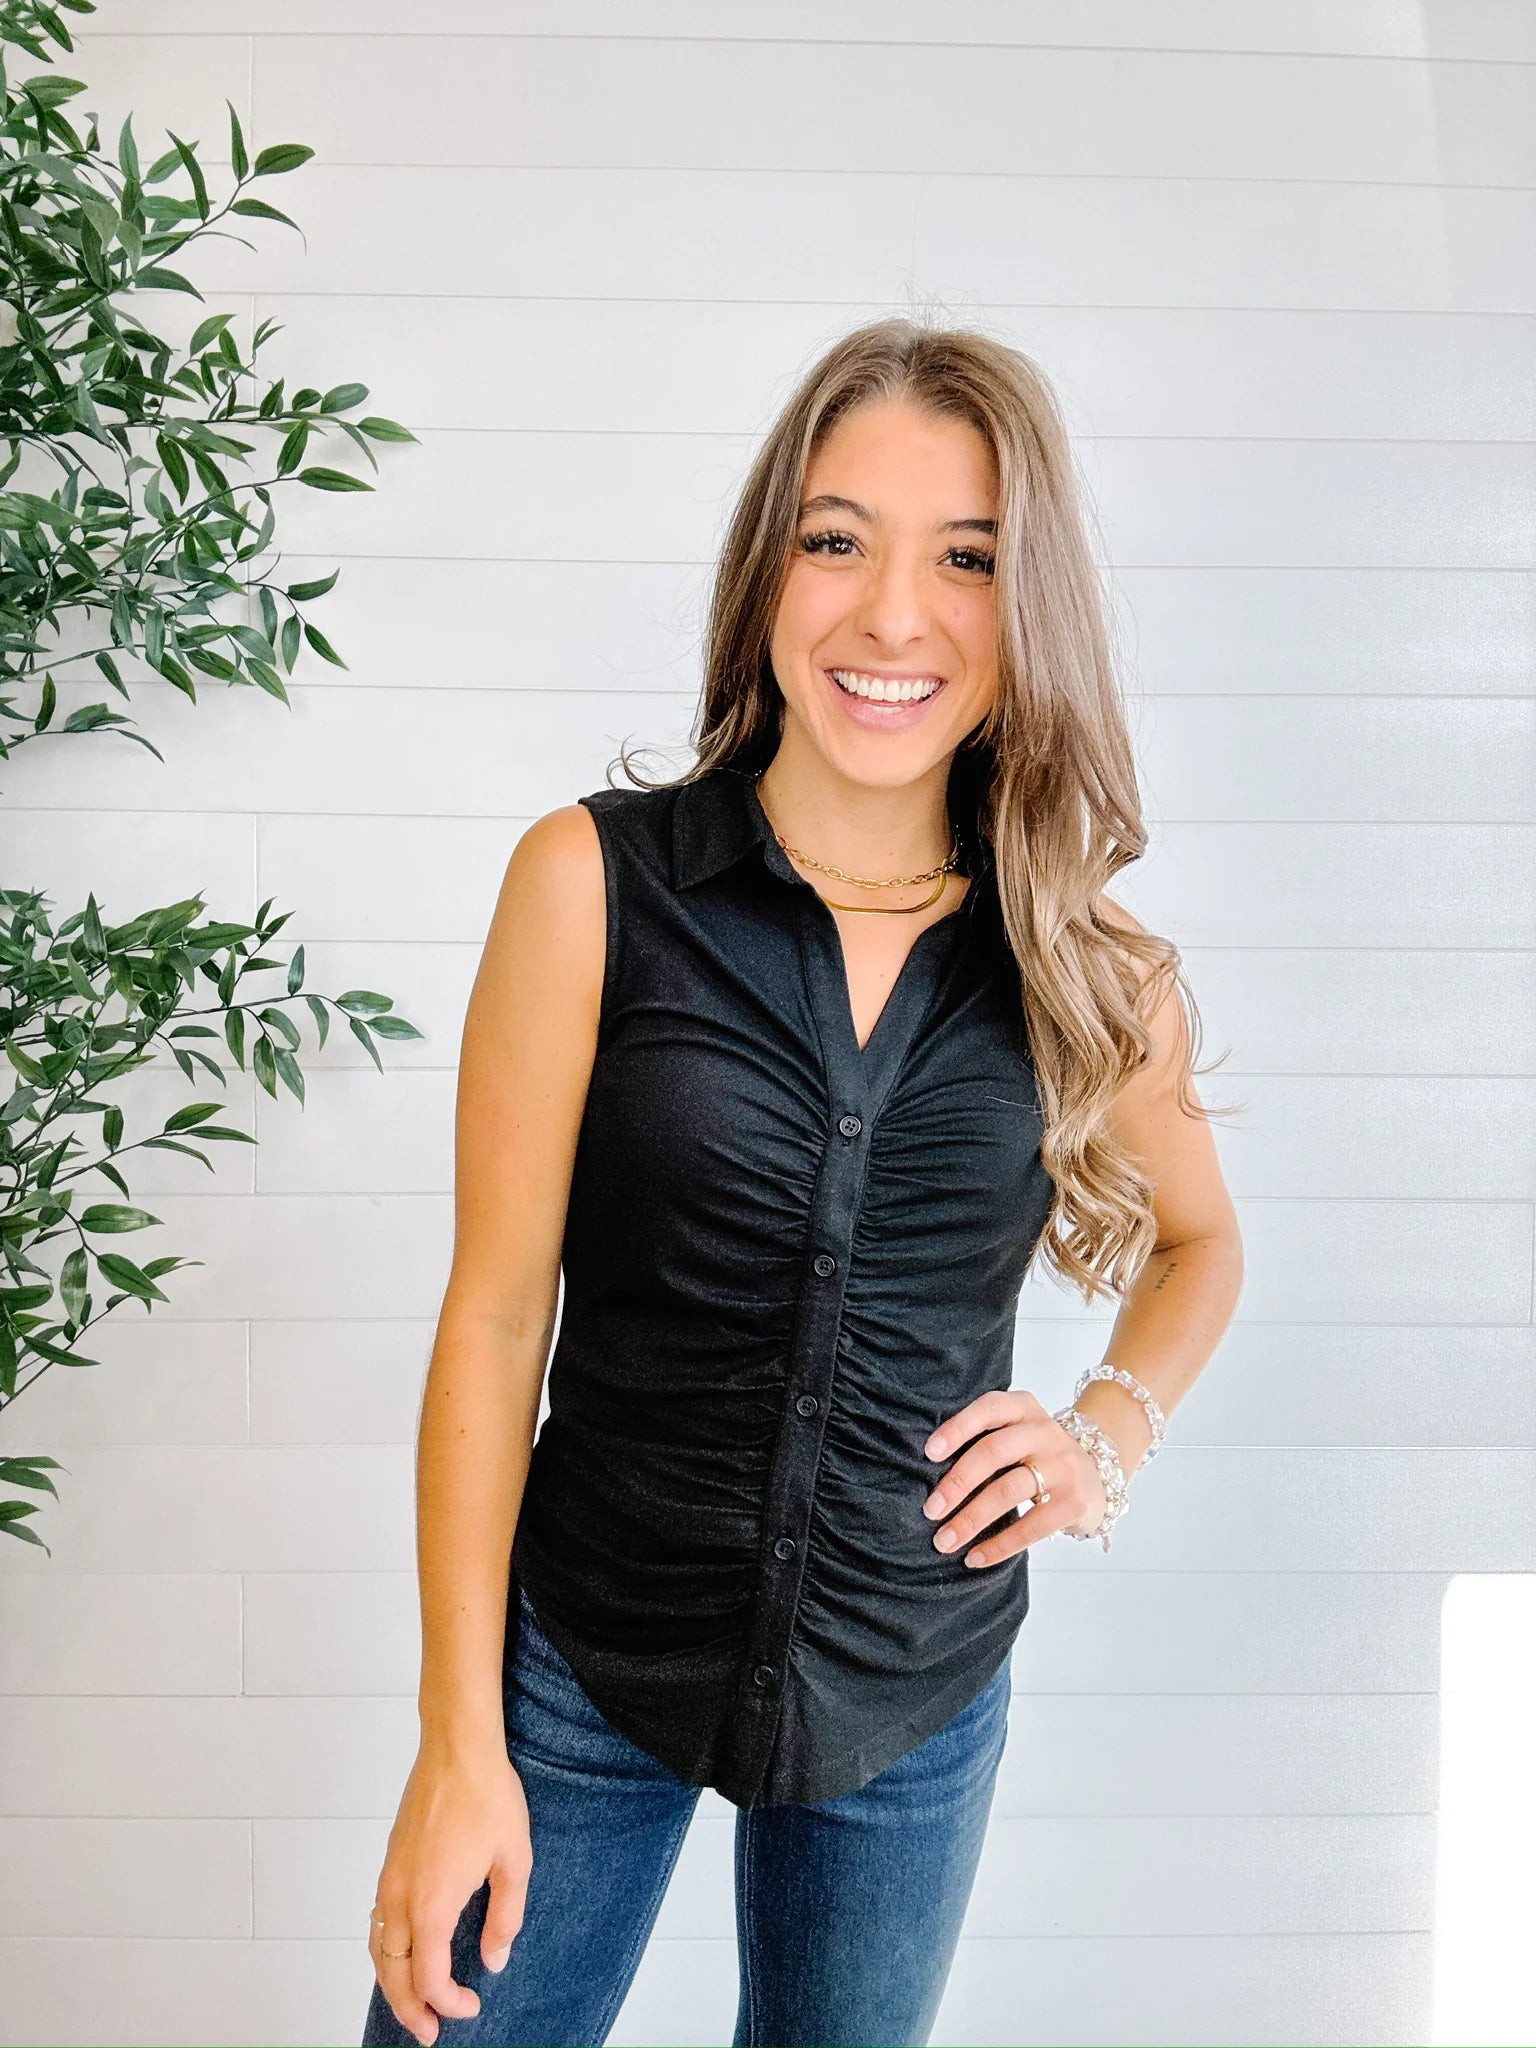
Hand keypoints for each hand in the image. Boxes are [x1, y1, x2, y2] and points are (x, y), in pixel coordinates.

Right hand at [368, 1740, 531, 2046]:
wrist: (457, 1747)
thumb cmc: (488, 1796)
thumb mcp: (515, 1861)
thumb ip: (505, 1917)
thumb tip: (494, 1960)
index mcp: (433, 1905)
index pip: (429, 1979)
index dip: (447, 2004)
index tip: (470, 2006)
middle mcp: (402, 1897)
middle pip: (394, 1975)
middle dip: (410, 2010)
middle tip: (429, 2033)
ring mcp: (390, 1878)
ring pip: (379, 1950)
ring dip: (393, 1983)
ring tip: (413, 2003)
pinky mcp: (390, 1862)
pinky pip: (378, 1921)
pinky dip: (386, 1950)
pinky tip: (406, 1950)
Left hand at [922, 1389, 1108, 1566]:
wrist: (1100, 1472)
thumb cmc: (1039, 1453)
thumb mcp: (1018, 1432)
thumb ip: (985, 1440)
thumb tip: (929, 1474)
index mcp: (1024, 1408)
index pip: (988, 1409)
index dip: (957, 1428)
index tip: (929, 1453)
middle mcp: (1045, 1431)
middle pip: (993, 1452)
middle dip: (957, 1483)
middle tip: (930, 1510)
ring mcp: (1063, 1465)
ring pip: (1008, 1490)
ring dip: (971, 1519)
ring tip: (945, 1541)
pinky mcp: (1074, 1501)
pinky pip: (1031, 1526)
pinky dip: (999, 1545)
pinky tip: (975, 1557)